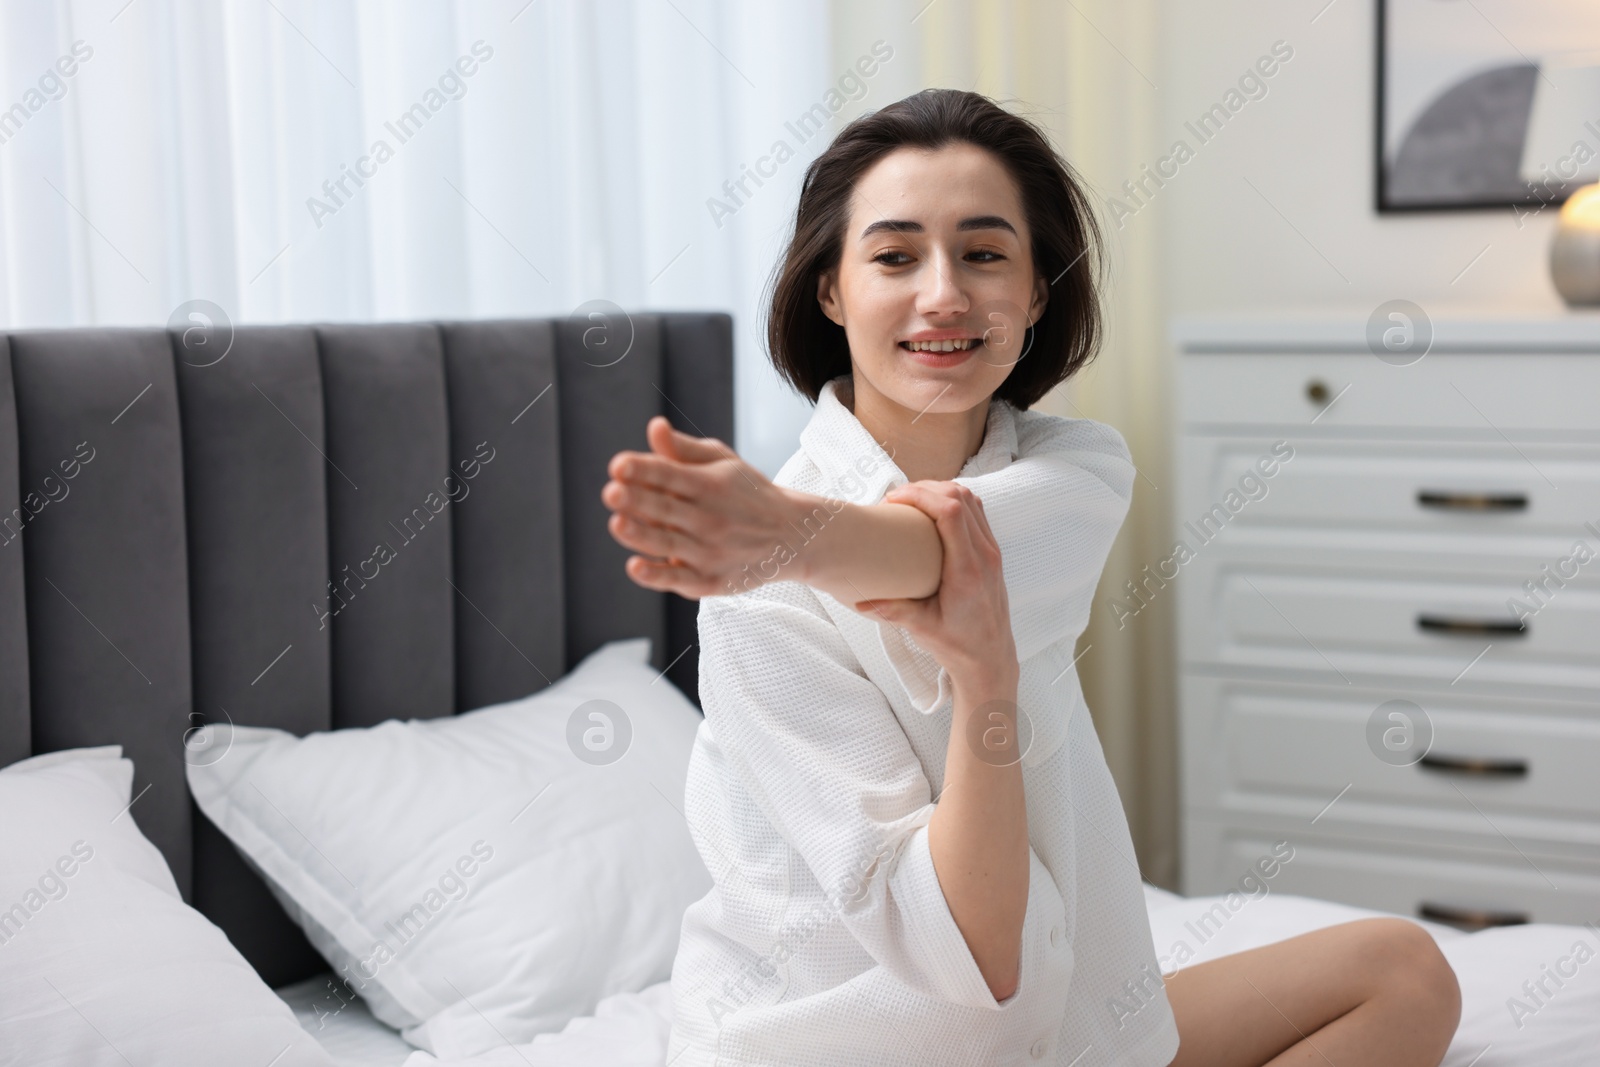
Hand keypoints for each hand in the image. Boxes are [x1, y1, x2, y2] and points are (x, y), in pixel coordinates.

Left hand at [602, 416, 810, 598]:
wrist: (792, 536)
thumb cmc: (746, 493)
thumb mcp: (723, 463)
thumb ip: (684, 449)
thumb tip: (653, 426)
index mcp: (710, 484)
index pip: (670, 474)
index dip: (644, 469)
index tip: (618, 465)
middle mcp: (710, 518)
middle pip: (667, 509)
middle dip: (638, 500)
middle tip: (610, 491)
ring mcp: (711, 552)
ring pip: (669, 544)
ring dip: (642, 535)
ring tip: (617, 523)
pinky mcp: (711, 581)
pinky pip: (680, 579)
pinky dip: (658, 575)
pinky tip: (635, 567)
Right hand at [854, 481, 1018, 691]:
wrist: (990, 659)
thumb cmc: (958, 645)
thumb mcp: (923, 629)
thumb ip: (894, 611)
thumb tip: (860, 600)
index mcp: (967, 570)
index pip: (951, 512)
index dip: (921, 495)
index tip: (894, 499)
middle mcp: (984, 555)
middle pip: (960, 497)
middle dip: (925, 488)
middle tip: (896, 499)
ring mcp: (991, 551)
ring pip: (971, 499)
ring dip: (940, 491)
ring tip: (911, 501)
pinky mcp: (991, 552)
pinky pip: (976, 512)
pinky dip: (953, 501)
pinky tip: (931, 513)